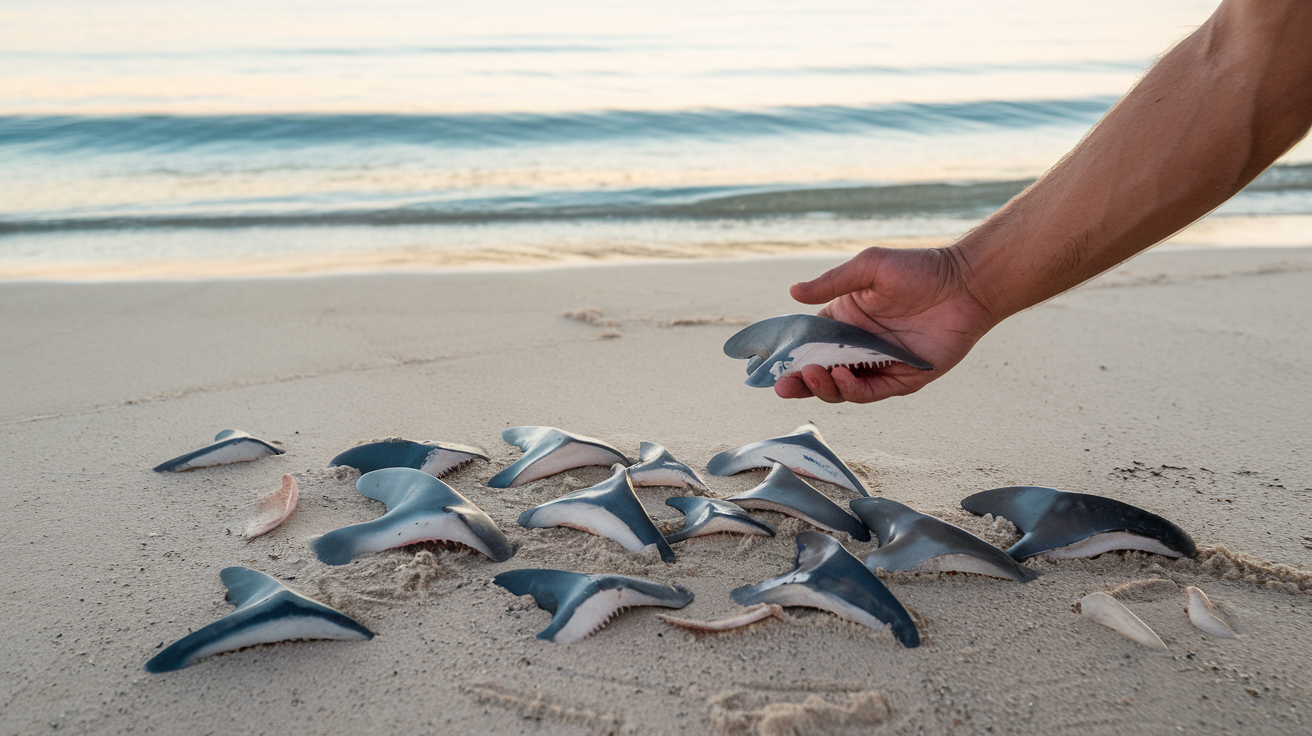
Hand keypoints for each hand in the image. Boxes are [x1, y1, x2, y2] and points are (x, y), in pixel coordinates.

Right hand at [776, 246, 995, 402]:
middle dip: (799, 382)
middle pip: (820, 373)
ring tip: (813, 375)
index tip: (770, 365)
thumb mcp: (869, 267)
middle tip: (782, 385)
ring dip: (823, 387)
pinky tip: (842, 376)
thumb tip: (793, 292)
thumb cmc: (919, 269)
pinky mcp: (902, 378)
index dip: (789, 358)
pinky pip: (872, 391)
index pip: (808, 346)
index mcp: (845, 322)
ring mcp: (879, 365)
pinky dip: (853, 389)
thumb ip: (831, 283)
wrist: (966, 284)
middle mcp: (858, 347)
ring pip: (841, 388)